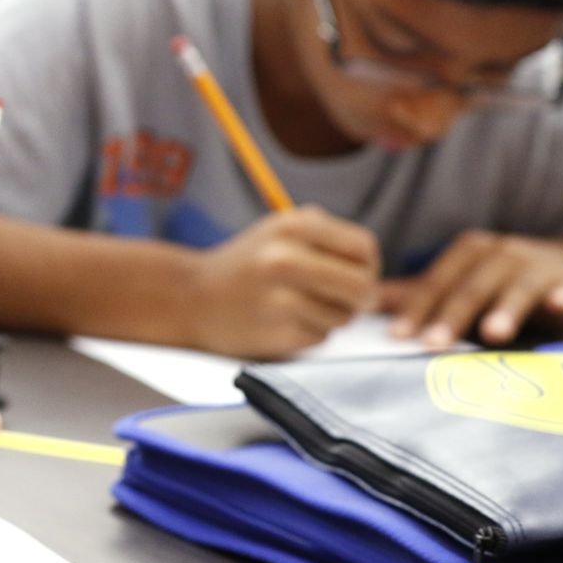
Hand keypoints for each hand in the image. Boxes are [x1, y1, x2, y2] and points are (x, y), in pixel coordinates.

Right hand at [189, 205, 379, 359]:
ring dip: (332, 317)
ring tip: (303, 308)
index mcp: (292, 226)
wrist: (190, 297)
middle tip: (348, 301)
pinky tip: (285, 323)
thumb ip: (327, 237)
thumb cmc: (246, 263)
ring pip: (343, 316)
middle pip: (363, 286)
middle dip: (362, 298)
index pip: (364, 248)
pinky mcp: (276, 332)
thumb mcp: (279, 230)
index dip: (369, 266)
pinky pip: (320, 337)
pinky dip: (310, 333)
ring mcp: (280, 298)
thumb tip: (372, 265)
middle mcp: (285, 258)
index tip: (355, 274)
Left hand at [383, 231, 562, 348]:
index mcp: (466, 252)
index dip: (415, 309)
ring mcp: (534, 266)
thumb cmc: (501, 281)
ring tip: (493, 333)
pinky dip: (561, 297)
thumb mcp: (459, 281)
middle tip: (432, 344)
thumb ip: (417, 293)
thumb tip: (365, 302)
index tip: (396, 336)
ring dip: (505, 309)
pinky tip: (559, 305)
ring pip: (515, 289)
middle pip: (469, 288)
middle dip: (450, 317)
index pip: (434, 284)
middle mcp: (498, 253)